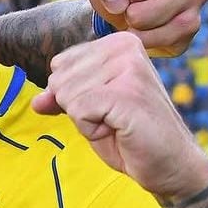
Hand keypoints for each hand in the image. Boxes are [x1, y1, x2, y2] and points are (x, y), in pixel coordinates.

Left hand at [31, 32, 207, 199]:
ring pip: (66, 95)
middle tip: (113, 119)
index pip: (60, 64)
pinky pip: (77, 110)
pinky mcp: (126, 92)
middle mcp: (125, 47)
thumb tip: (37, 100)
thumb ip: (63, 99)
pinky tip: (118, 130)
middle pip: (60, 79)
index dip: (74, 96)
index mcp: (118, 43)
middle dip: (77, 109)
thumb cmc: (132, 136)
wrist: (170, 164)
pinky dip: (90, 130)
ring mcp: (128, 67)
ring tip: (118, 124)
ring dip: (85, 120)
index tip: (107, 107)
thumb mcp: (89, 112)